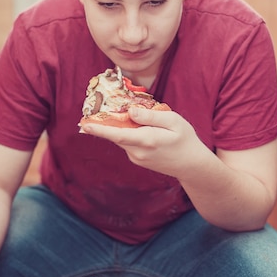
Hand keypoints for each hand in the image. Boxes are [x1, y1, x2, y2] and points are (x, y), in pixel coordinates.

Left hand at [82, 107, 201, 177]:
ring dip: (122, 127)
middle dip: (107, 123)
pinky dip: (129, 134)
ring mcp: (137, 158)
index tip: (85, 125)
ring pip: (122, 138)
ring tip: (134, 117)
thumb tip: (130, 111)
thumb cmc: (185, 140)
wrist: (191, 165)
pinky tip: (142, 129)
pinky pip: (128, 143)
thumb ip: (150, 116)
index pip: (118, 134)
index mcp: (146, 140)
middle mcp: (138, 152)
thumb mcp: (173, 121)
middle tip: (97, 112)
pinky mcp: (138, 160)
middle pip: (116, 135)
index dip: (100, 129)